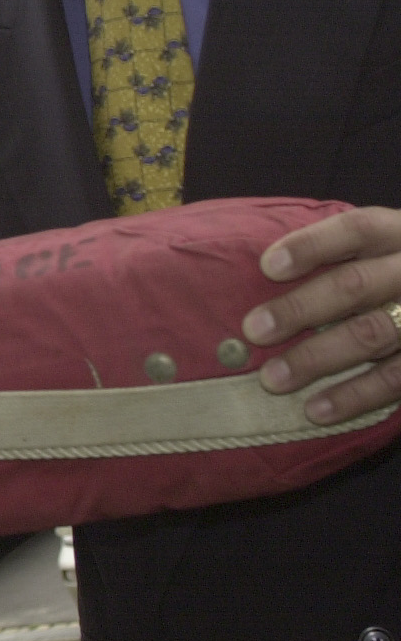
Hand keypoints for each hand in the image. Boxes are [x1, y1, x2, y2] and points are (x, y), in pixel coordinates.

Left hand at [242, 206, 400, 424]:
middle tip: (253, 330)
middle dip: (301, 308)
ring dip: (317, 358)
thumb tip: (259, 272)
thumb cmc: (391, 273)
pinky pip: (395, 379)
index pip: (358, 230)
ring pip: (373, 334)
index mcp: (398, 235)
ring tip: (272, 378)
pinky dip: (354, 396)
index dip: (311, 246)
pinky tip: (316, 410)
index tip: (266, 266)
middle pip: (357, 284)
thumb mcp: (379, 251)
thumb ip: (337, 254)